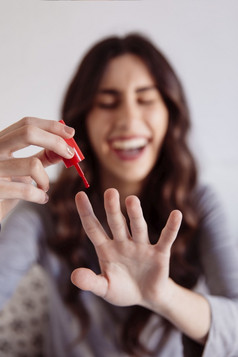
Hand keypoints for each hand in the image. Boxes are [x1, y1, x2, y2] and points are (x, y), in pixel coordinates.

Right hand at [0, 117, 74, 220]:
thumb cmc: (6, 189)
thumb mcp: (23, 169)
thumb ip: (42, 157)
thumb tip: (66, 148)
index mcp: (0, 141)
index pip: (26, 124)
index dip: (51, 126)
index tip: (71, 133)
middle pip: (28, 133)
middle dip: (55, 141)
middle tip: (70, 153)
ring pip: (32, 164)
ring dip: (46, 179)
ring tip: (44, 188)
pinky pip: (27, 190)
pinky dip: (40, 196)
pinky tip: (41, 199)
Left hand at [71, 188, 181, 309]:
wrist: (147, 297)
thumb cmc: (122, 289)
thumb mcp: (104, 288)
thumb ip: (90, 282)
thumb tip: (74, 276)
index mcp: (106, 249)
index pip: (93, 228)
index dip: (86, 212)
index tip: (79, 194)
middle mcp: (123, 243)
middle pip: (116, 223)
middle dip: (112, 208)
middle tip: (110, 191)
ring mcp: (141, 247)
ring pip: (138, 227)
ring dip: (135, 214)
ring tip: (131, 200)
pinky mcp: (159, 254)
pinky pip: (165, 239)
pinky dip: (171, 228)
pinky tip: (176, 214)